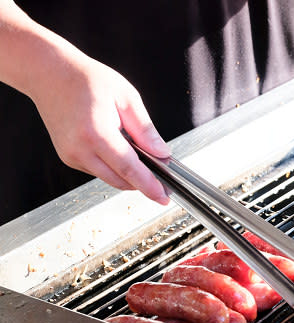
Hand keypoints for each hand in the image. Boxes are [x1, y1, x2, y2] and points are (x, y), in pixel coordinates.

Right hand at [29, 51, 170, 204]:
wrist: (49, 74)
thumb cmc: (86, 80)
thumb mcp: (126, 97)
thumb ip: (145, 129)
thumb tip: (162, 153)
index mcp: (96, 132)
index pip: (129, 168)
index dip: (149, 185)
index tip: (163, 197)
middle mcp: (79, 148)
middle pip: (120, 180)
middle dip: (143, 184)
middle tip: (162, 182)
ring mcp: (70, 155)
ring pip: (109, 178)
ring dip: (128, 175)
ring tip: (140, 156)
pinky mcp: (67, 157)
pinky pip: (98, 171)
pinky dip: (113, 167)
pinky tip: (117, 150)